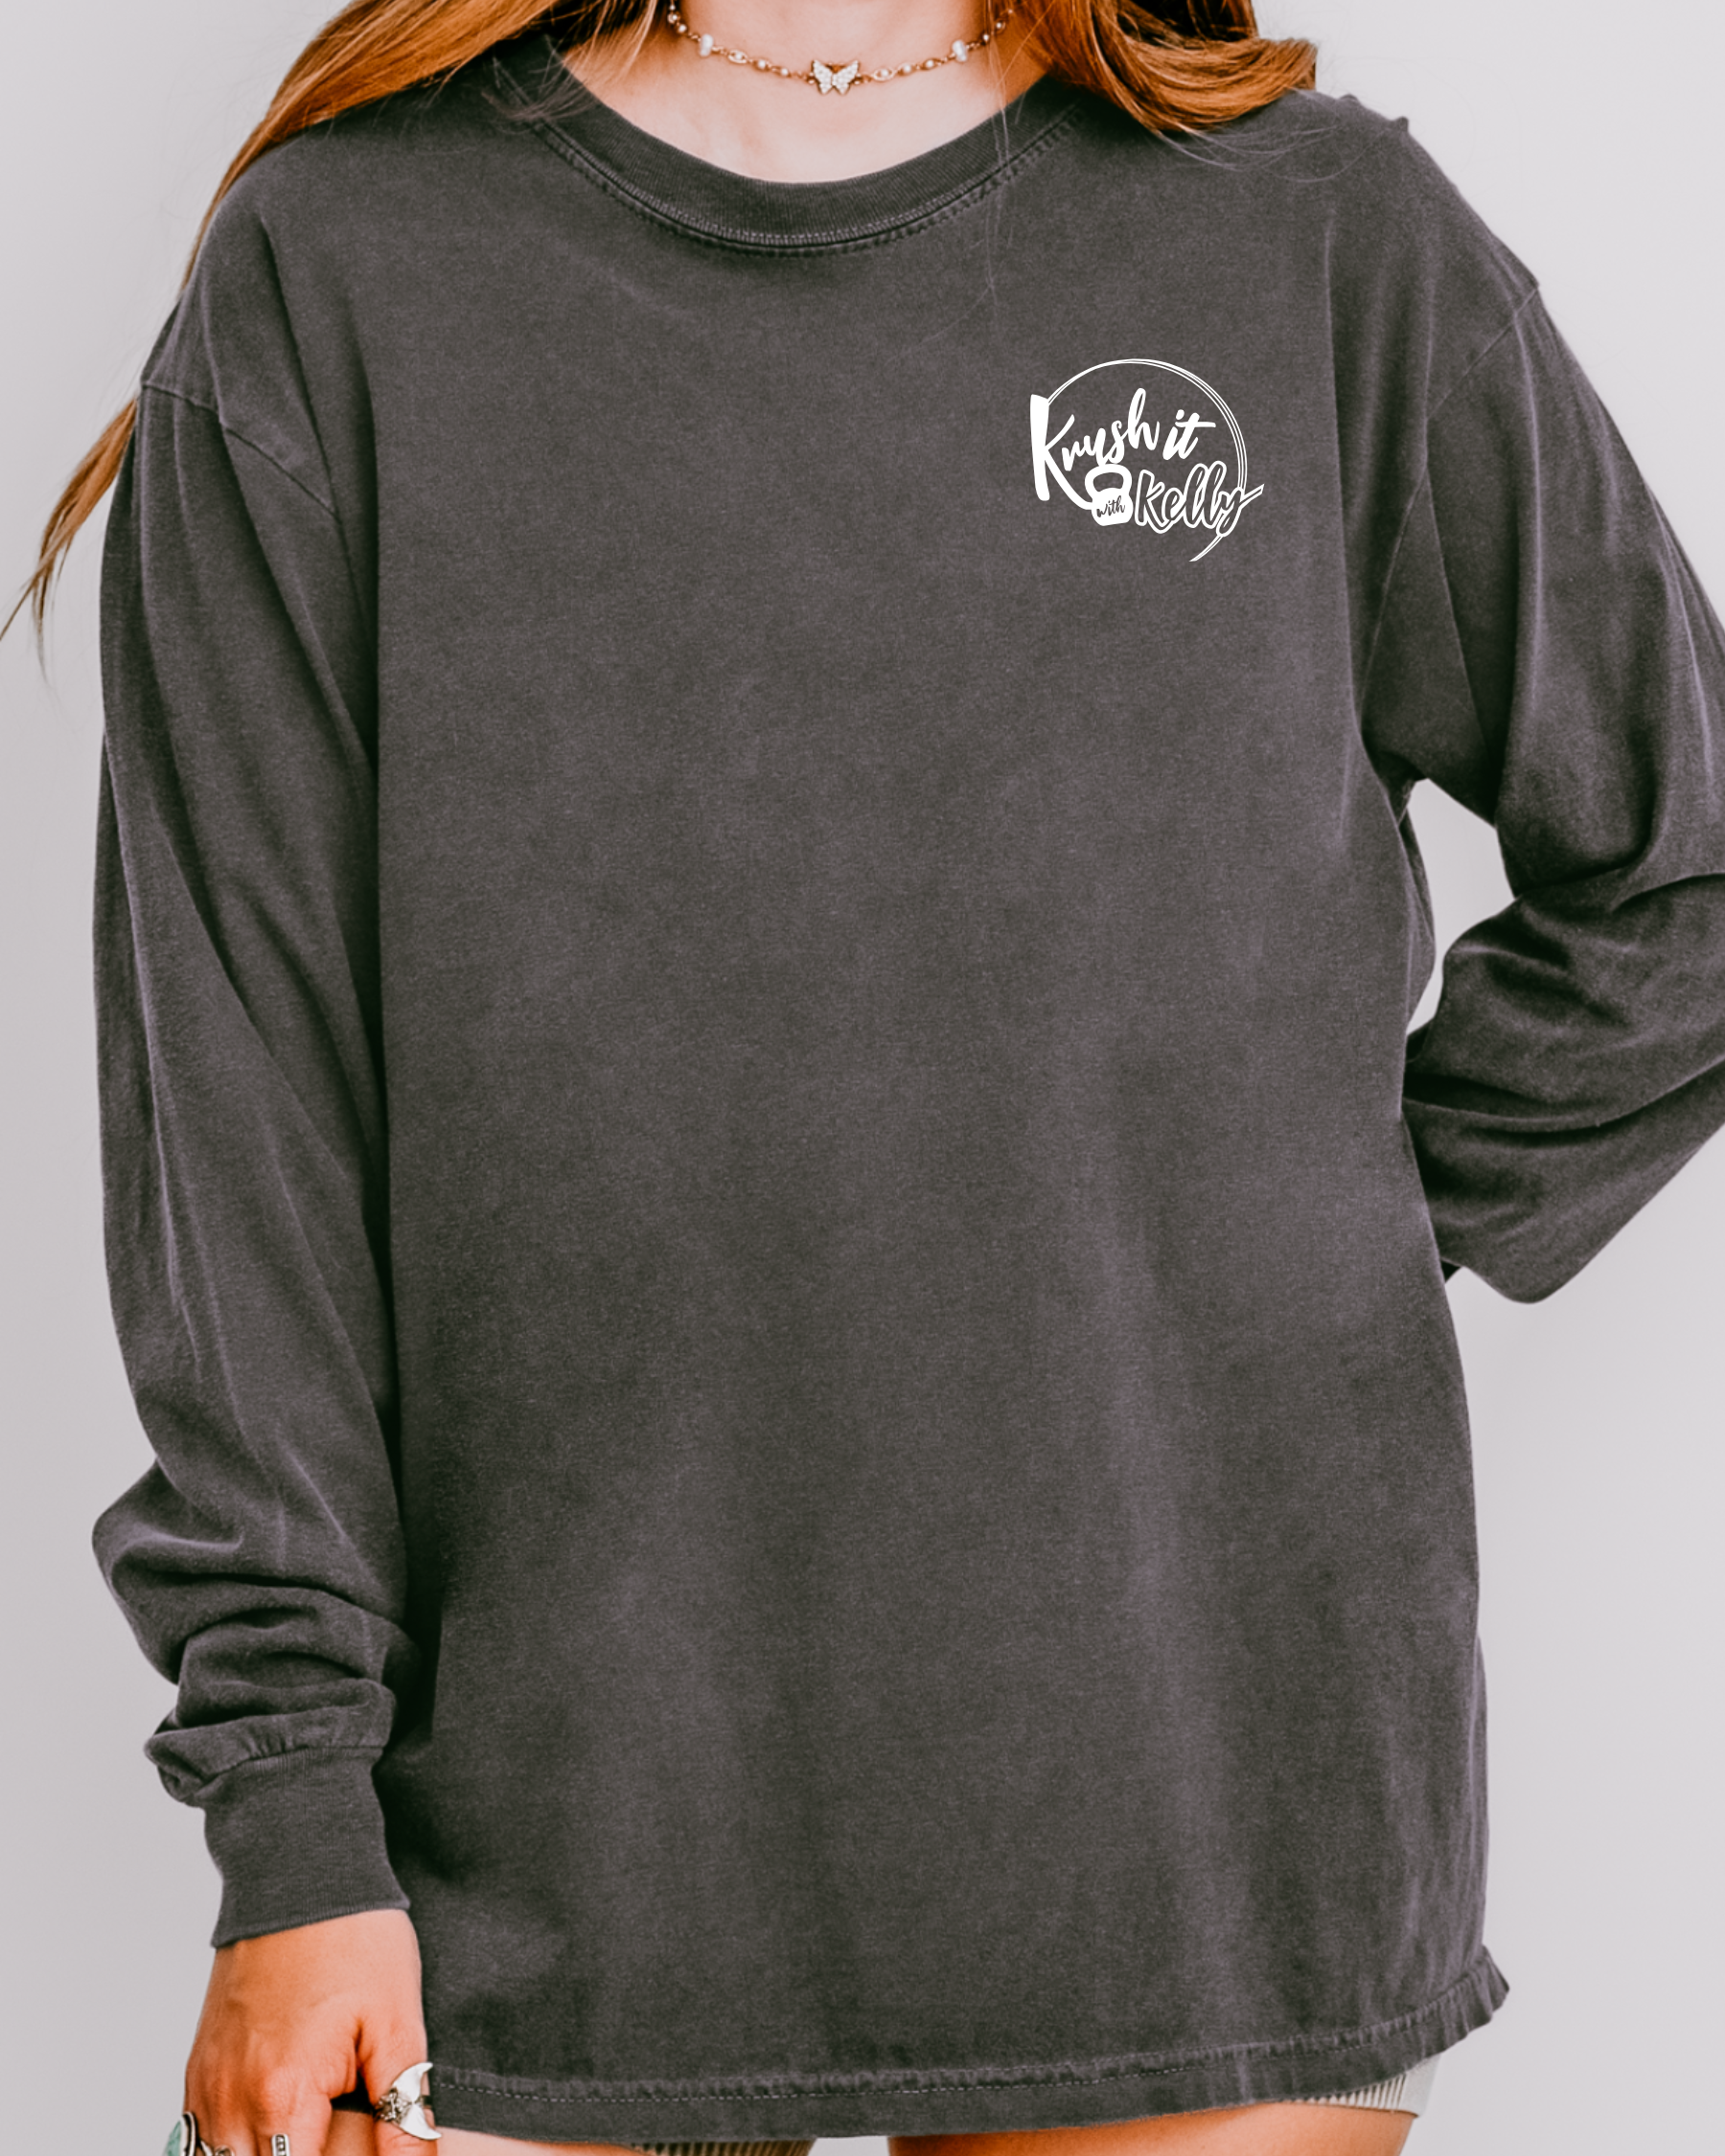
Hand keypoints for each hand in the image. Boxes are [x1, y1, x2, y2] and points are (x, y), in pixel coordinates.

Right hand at [184, 1908, 431, 2155]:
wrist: (299, 1872)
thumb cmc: (353, 1938)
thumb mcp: (398, 2024)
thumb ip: (404, 2112)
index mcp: (282, 2095)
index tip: (363, 2151)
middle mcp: (230, 2101)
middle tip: (342, 2132)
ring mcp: (206, 2087)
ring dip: (267, 2154)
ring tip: (314, 2126)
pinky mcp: (198, 2071)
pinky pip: (203, 2139)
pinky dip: (240, 2145)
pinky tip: (280, 2127)